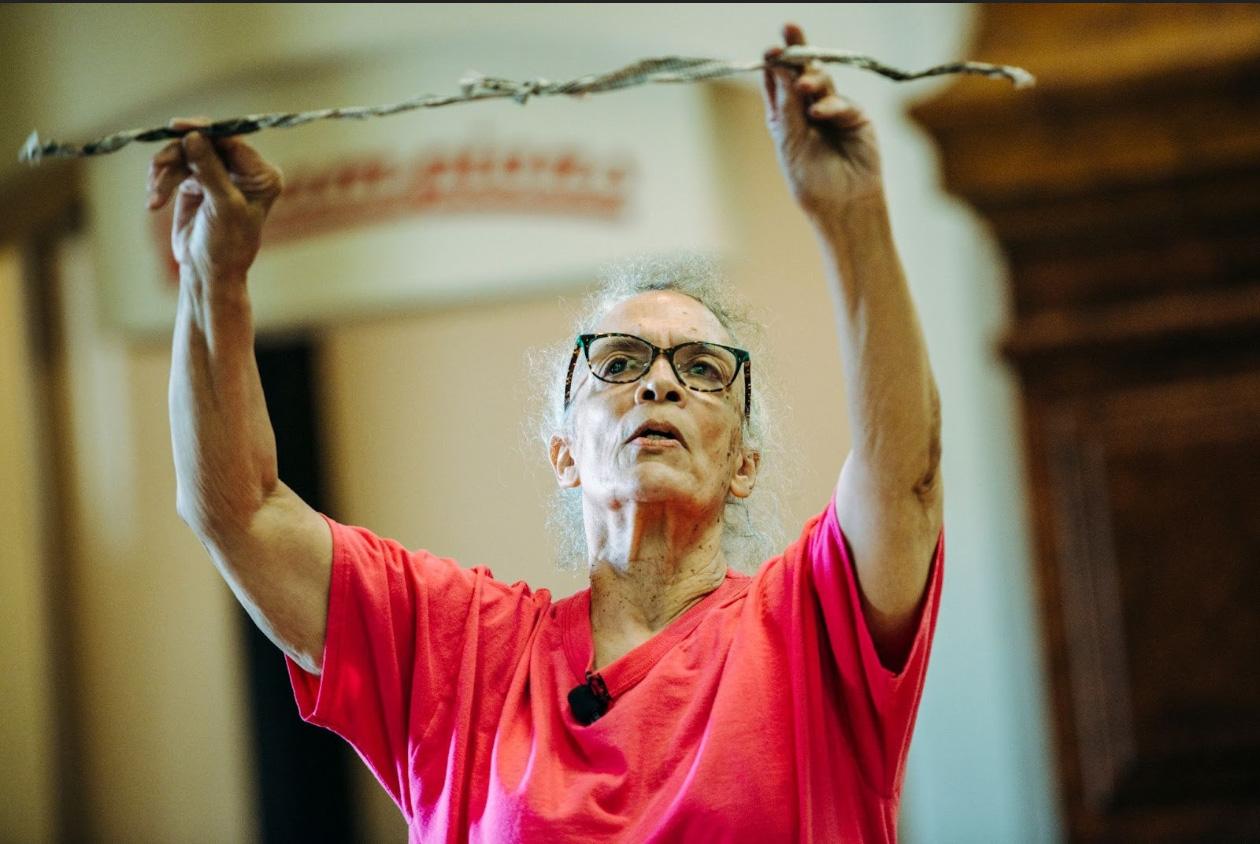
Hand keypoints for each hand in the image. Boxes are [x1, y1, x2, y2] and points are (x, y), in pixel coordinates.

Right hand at [146, 118, 282, 285]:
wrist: (207, 272)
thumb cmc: (226, 245)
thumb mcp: (222, 205)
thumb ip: (210, 169)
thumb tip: (193, 135)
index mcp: (262, 175)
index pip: (233, 141)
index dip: (205, 130)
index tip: (178, 126)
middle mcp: (242, 171)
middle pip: (205, 143)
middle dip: (179, 154)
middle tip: (158, 164)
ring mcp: (218, 175)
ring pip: (185, 155)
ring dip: (165, 172)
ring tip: (155, 194)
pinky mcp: (195, 182)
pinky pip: (174, 169)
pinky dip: (161, 181)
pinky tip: (154, 199)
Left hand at [762, 24, 883, 218]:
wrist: (841, 207)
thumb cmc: (811, 182)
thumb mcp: (790, 142)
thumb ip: (787, 105)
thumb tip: (780, 68)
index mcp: (785, 115)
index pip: (778, 81)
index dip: (774, 63)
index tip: (770, 51)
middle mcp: (807, 108)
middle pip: (801, 70)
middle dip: (795, 49)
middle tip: (789, 29)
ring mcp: (833, 110)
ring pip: (822, 80)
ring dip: (812, 78)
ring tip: (802, 84)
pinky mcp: (856, 117)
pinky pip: (843, 102)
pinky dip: (831, 106)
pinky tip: (820, 113)